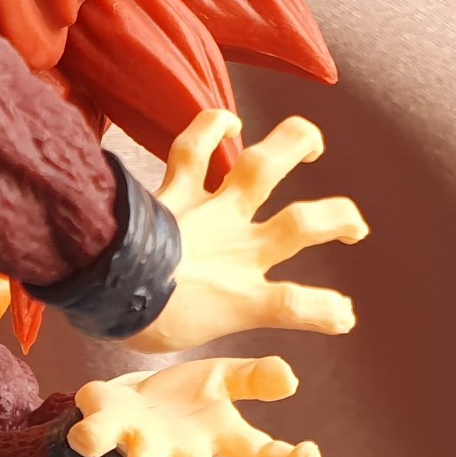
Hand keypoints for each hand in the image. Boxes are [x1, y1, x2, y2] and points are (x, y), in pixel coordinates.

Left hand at [67, 356, 318, 456]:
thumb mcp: (223, 378)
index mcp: (219, 440)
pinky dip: (90, 439)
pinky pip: (96, 438)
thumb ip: (256, 378)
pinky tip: (86, 437)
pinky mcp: (107, 429)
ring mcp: (144, 448)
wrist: (127, 399)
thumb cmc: (183, 398)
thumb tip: (289, 380)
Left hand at [125, 110, 367, 355]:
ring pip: (263, 167)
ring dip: (294, 145)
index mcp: (241, 299)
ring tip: (311, 141)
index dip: (327, 311)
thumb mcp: (179, 338)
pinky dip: (213, 124)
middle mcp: (235, 250)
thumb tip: (190, 312)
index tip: (342, 316)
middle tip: (354, 224)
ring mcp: (209, 214)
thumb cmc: (135, 320)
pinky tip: (230, 118)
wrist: (102, 285)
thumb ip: (202, 320)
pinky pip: (196, 146)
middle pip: (302, 225)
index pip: (299, 306)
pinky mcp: (177, 190)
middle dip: (338, 219)